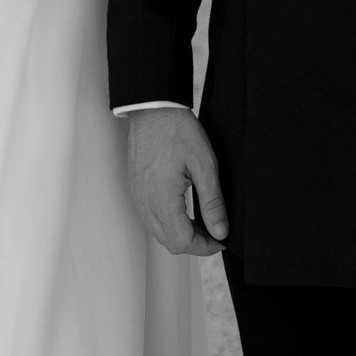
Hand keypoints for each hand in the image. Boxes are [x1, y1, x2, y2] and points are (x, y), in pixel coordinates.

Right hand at [125, 107, 227, 255]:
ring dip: (180, 232)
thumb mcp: (205, 165)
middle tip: (214, 229)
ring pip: (159, 232)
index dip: (205, 246)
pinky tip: (182, 206)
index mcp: (161, 201)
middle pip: (170, 242)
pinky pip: (150, 217)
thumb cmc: (177, 130)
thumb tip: (220, 231)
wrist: (153, 108)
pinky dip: (167, 220)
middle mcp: (144, 203)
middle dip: (194, 242)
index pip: (182, 243)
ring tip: (200, 218)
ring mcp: (137, 196)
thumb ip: (212, 203)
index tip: (221, 238)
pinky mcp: (134, 188)